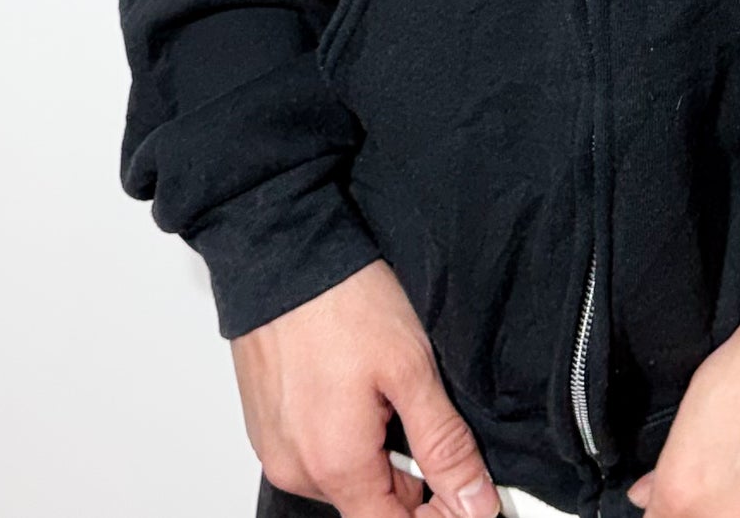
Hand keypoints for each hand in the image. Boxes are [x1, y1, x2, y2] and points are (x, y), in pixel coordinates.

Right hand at [231, 258, 499, 517]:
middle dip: (408, 478)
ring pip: (341, 476)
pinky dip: (342, 432)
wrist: (281, 248)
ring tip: (389, 392)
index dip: (438, 514)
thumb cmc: (341, 299)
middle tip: (430, 418)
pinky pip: (313, 450)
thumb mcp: (411, 369)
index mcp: (335, 465)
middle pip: (368, 504)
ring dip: (374, 452)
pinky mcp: (265, 423)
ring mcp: (274, 447)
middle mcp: (295, 468)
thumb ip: (444, 444)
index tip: (464, 487)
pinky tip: (356, 387)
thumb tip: (474, 501)